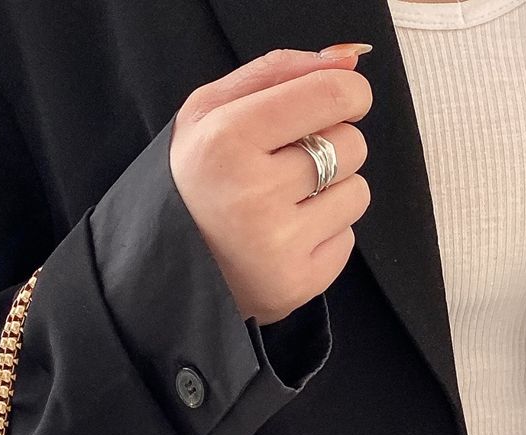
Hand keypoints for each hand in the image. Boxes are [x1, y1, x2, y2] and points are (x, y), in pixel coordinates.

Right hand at [169, 44, 373, 326]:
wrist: (168, 266)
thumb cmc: (196, 180)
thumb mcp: (210, 111)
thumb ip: (278, 72)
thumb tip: (348, 61)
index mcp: (227, 140)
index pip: (331, 95)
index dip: (349, 93)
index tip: (341, 102)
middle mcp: (252, 194)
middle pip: (351, 144)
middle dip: (332, 148)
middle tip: (289, 166)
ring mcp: (276, 245)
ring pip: (357, 193)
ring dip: (332, 194)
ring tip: (285, 206)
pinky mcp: (296, 283)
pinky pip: (347, 239)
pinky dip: (324, 236)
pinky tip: (286, 240)